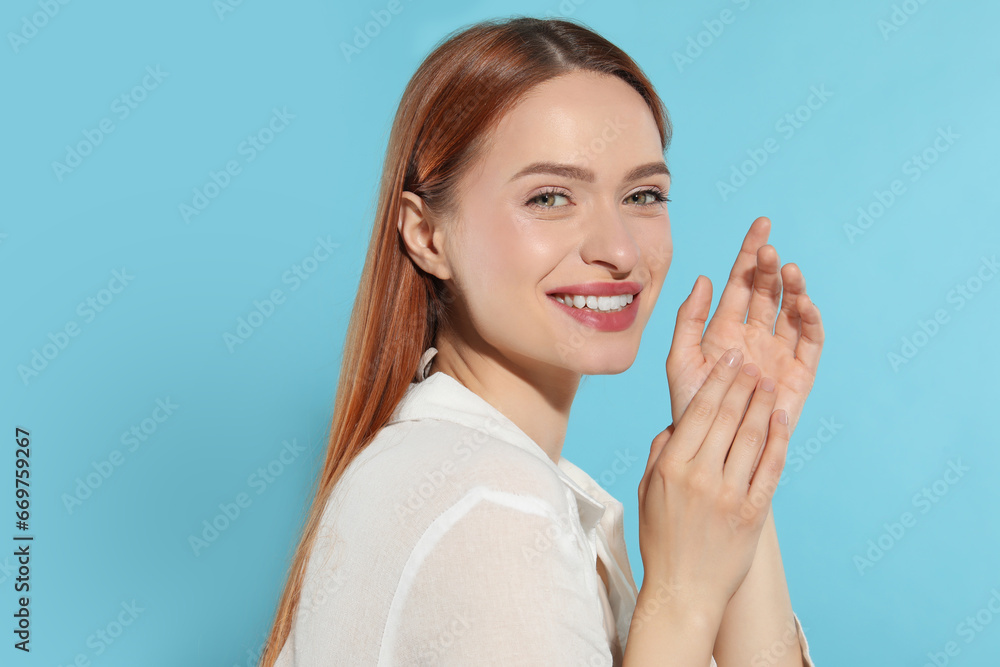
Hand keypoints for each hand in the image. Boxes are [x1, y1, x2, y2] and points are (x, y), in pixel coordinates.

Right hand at [637, 348, 789, 614]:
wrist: (684, 590)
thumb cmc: (661, 539)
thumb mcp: (646, 491)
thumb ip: (660, 452)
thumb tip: (677, 422)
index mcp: (671, 467)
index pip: (699, 412)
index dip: (718, 381)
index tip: (729, 360)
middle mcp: (700, 476)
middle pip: (728, 418)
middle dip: (743, 385)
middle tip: (753, 362)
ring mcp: (729, 495)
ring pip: (752, 437)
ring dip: (763, 405)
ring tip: (769, 383)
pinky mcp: (753, 513)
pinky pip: (770, 468)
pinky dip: (778, 441)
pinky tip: (782, 420)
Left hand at [666, 217, 822, 435]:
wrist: (710, 448)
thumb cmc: (690, 407)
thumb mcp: (680, 360)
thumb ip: (689, 320)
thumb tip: (704, 278)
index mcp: (725, 327)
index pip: (741, 281)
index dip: (751, 253)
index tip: (761, 225)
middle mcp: (755, 335)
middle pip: (768, 292)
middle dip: (770, 268)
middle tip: (770, 252)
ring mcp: (778, 353)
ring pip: (791, 311)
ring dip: (793, 289)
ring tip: (789, 272)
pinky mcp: (799, 374)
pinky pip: (810, 343)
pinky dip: (811, 322)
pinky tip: (805, 305)